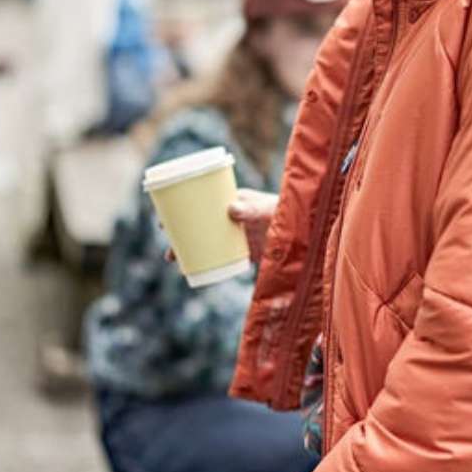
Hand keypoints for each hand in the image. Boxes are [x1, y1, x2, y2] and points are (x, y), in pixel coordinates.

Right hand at [162, 189, 279, 264]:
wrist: (306, 233)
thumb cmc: (286, 213)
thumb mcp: (267, 210)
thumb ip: (252, 209)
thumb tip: (231, 209)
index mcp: (233, 201)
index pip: (202, 200)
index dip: (182, 206)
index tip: (165, 214)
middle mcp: (231, 218)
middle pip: (199, 222)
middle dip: (180, 230)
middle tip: (166, 238)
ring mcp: (237, 235)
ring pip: (207, 241)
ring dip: (189, 248)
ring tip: (173, 259)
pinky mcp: (245, 251)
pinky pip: (221, 256)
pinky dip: (206, 262)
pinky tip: (194, 271)